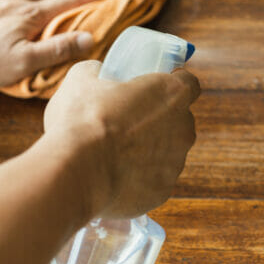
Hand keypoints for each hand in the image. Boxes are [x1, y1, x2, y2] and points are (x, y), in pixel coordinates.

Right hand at [43, 61, 199, 218]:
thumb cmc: (81, 120)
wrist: (75, 172)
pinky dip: (137, 178)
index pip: (188, 83)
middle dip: (156, 120)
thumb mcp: (82, 78)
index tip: (154, 88)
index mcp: (173, 94)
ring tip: (111, 154)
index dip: (172, 83)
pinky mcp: (162, 191)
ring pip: (166, 153)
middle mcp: (184, 128)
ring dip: (146, 151)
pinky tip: (111, 176)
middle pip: (178, 120)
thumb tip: (100, 75)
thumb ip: (100, 72)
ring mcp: (175, 163)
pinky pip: (152, 180)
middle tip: (124, 122)